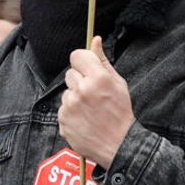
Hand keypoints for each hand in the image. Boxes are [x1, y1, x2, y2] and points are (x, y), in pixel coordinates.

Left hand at [59, 37, 133, 168]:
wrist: (119, 145)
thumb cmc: (121, 113)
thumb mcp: (118, 83)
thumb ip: (103, 60)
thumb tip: (95, 39)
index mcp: (98, 78)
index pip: (76, 55)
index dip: (82, 61)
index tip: (87, 69)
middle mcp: (81, 90)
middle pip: (70, 74)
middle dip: (80, 81)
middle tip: (94, 95)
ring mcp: (70, 106)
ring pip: (66, 92)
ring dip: (75, 98)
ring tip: (90, 110)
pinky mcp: (63, 119)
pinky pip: (63, 108)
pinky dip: (71, 113)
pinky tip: (85, 119)